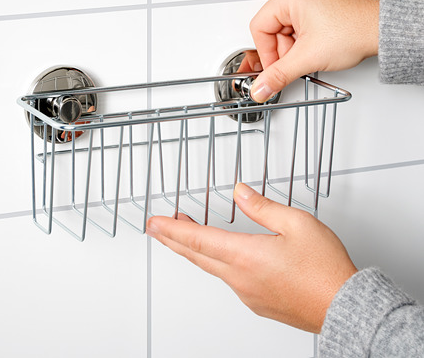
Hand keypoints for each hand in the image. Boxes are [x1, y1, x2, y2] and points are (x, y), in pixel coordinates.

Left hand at [146, 183, 356, 332]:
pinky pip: (227, 279)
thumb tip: (239, 192)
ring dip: (194, 248)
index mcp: (246, 256)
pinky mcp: (257, 302)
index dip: (172, 229)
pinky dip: (213, 262)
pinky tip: (219, 256)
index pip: (197, 239)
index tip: (154, 223)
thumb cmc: (325, 269)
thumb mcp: (297, 224)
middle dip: (173, 239)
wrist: (346, 308)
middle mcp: (241, 278)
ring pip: (210, 267)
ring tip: (186, 232)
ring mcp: (247, 293)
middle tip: (157, 228)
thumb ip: (262, 207)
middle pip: (196, 255)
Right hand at [249, 0, 379, 101]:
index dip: (266, 53)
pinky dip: (302, 39)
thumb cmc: (356, 31)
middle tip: (298, 61)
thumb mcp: (308, 57)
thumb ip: (278, 75)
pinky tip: (316, 45)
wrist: (384, 30)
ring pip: (285, 28)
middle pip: (272, 28)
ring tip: (313, 52)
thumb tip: (260, 88)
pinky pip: (297, 23)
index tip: (275, 69)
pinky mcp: (317, 0)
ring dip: (294, 46)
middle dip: (283, 50)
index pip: (259, 28)